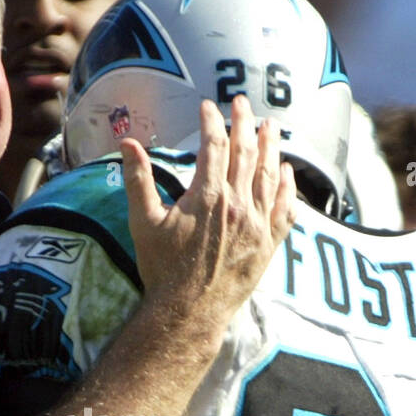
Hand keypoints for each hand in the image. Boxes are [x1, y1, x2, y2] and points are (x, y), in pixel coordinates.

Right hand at [121, 95, 294, 323]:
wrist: (188, 313)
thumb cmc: (162, 269)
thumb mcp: (143, 222)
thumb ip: (138, 179)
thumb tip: (127, 143)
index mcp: (207, 195)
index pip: (213, 145)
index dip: (211, 122)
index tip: (207, 107)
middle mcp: (237, 205)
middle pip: (246, 152)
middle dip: (244, 123)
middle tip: (242, 103)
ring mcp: (257, 224)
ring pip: (270, 175)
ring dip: (271, 147)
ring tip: (270, 126)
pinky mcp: (268, 245)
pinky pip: (285, 209)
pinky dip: (289, 188)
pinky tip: (289, 173)